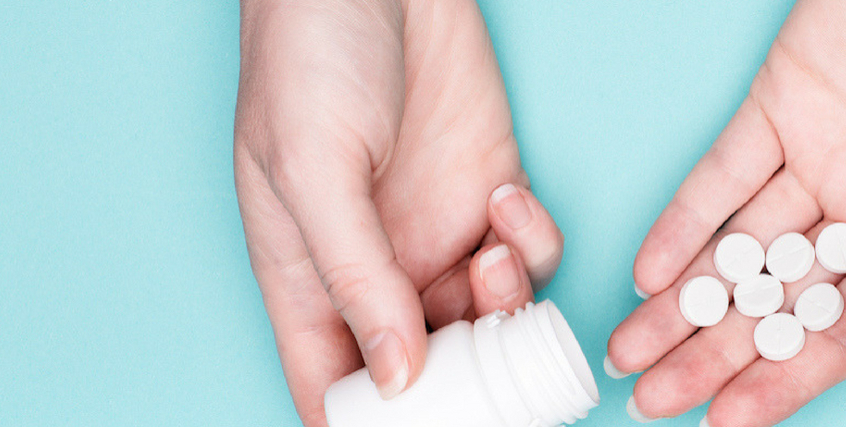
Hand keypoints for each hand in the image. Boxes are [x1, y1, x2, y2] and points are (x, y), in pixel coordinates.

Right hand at [234, 1, 562, 424]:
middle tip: (496, 372)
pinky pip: (531, 254)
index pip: (333, 382)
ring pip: (488, 317)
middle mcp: (379, 268)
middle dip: (465, 381)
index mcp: (310, 278)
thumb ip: (355, 276)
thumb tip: (394, 379)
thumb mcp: (312, 170)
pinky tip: (509, 199)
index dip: (370, 420)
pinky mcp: (492, 193)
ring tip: (491, 249)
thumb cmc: (311, 58)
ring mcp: (438, 232)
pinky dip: (534, 244)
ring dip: (504, 304)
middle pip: (425, 368)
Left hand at [608, 1, 845, 424]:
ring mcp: (815, 159)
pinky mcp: (775, 108)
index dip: (784, 379)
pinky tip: (651, 271)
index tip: (726, 421)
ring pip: (737, 248)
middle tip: (651, 400)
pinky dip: (683, 221)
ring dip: (683, 302)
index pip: (841, 329)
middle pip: (775, 300)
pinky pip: (719, 176)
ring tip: (631, 350)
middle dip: (712, 354)